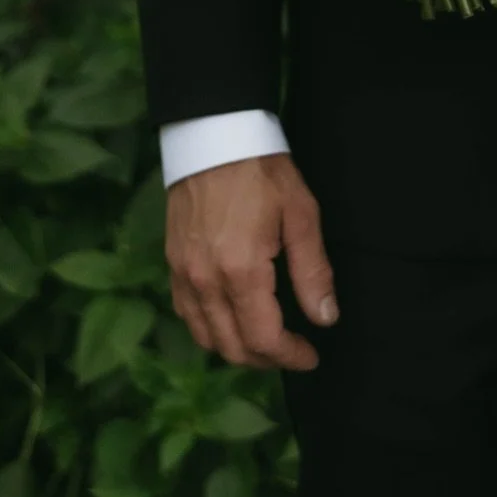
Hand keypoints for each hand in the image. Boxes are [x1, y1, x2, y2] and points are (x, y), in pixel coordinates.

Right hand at [166, 152, 336, 371]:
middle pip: (233, 347)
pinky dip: (210, 329)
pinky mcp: (172, 263)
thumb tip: (325, 318)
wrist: (213, 136)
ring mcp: (183, 274)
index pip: (264, 339)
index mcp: (241, 271)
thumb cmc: (263, 171)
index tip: (311, 356)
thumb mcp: (301, 214)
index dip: (290, 356)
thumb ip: (313, 271)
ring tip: (266, 341)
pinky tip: (231, 319)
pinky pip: (187, 314)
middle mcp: (205, 281)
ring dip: (237, 349)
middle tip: (293, 351)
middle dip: (266, 359)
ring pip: (206, 337)